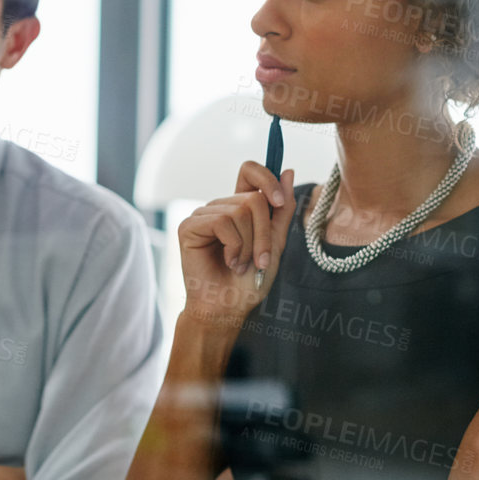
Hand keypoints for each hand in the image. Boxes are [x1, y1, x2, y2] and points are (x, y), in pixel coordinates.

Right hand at [178, 163, 294, 328]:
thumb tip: (288, 171)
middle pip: (252, 198)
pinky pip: (222, 221)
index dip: (266, 178)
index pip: (250, 172)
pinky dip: (234, 246)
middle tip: (259, 260)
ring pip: (239, 210)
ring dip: (249, 245)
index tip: (279, 202)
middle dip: (263, 234)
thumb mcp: (275, 243)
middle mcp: (220, 207)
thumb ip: (282, 210)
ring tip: (241, 264)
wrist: (229, 308)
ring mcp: (203, 214)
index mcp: (239, 207)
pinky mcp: (189, 225)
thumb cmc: (250, 281)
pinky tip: (229, 261)